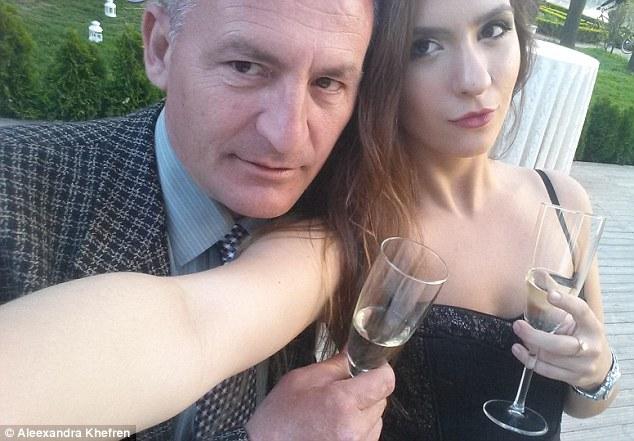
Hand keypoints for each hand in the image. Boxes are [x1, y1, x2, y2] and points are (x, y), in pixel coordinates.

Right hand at [245, 352, 394, 440]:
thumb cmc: (278, 418)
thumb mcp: (302, 379)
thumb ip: (334, 365)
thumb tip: (355, 352)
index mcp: (341, 402)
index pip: (385, 381)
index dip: (380, 370)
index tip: (371, 367)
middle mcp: (354, 428)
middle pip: (381, 399)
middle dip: (367, 390)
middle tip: (343, 389)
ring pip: (377, 419)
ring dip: (363, 411)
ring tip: (335, 411)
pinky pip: (368, 436)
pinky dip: (358, 429)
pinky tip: (335, 426)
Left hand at [512, 289, 612, 389]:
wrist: (601, 368)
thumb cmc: (584, 337)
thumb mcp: (580, 322)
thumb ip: (563, 307)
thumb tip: (540, 279)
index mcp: (593, 327)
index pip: (582, 312)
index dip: (567, 302)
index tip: (550, 295)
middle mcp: (590, 347)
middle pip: (559, 345)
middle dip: (534, 336)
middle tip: (518, 325)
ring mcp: (583, 366)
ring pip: (550, 358)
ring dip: (530, 346)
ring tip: (519, 335)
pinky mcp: (573, 378)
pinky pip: (546, 370)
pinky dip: (528, 359)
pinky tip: (519, 350)